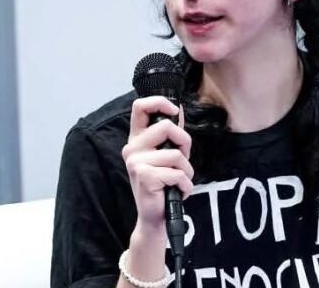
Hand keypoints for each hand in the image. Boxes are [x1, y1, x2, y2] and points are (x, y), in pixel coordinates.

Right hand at [122, 96, 193, 235]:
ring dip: (186, 170)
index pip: (140, 107)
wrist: (154, 217)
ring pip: (176, 154)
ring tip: (178, 181)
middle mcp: (132, 148)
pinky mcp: (144, 176)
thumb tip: (178, 108)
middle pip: (167, 126)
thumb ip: (171, 133)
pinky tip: (177, 191)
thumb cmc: (162, 185)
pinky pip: (177, 173)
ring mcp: (136, 162)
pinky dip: (185, 185)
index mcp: (137, 139)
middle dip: (184, 143)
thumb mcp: (166, 155)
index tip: (174, 111)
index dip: (159, 102)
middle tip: (182, 160)